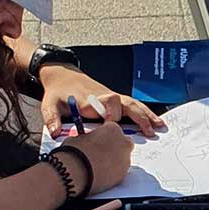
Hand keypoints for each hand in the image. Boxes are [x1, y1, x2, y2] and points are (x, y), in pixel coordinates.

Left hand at [38, 65, 163, 135]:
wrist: (62, 76)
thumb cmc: (58, 92)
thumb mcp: (49, 104)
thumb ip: (52, 119)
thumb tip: (55, 133)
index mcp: (88, 99)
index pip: (104, 104)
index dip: (109, 111)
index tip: (112, 122)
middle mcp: (103, 97)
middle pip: (123, 103)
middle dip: (136, 117)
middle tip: (146, 131)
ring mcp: (111, 98)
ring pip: (132, 104)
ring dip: (145, 115)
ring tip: (159, 127)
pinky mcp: (115, 100)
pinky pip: (133, 105)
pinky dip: (145, 113)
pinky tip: (156, 121)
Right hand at [62, 122, 134, 195]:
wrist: (76, 172)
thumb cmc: (75, 152)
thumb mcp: (77, 137)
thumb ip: (87, 137)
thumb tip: (85, 140)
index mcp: (113, 129)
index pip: (112, 129)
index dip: (103, 135)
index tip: (97, 140)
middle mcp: (123, 143)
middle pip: (122, 143)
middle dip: (114, 147)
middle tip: (100, 152)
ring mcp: (125, 161)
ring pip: (122, 159)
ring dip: (113, 161)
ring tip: (96, 166)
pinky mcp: (122, 176)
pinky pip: (118, 172)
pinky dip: (111, 173)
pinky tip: (99, 174)